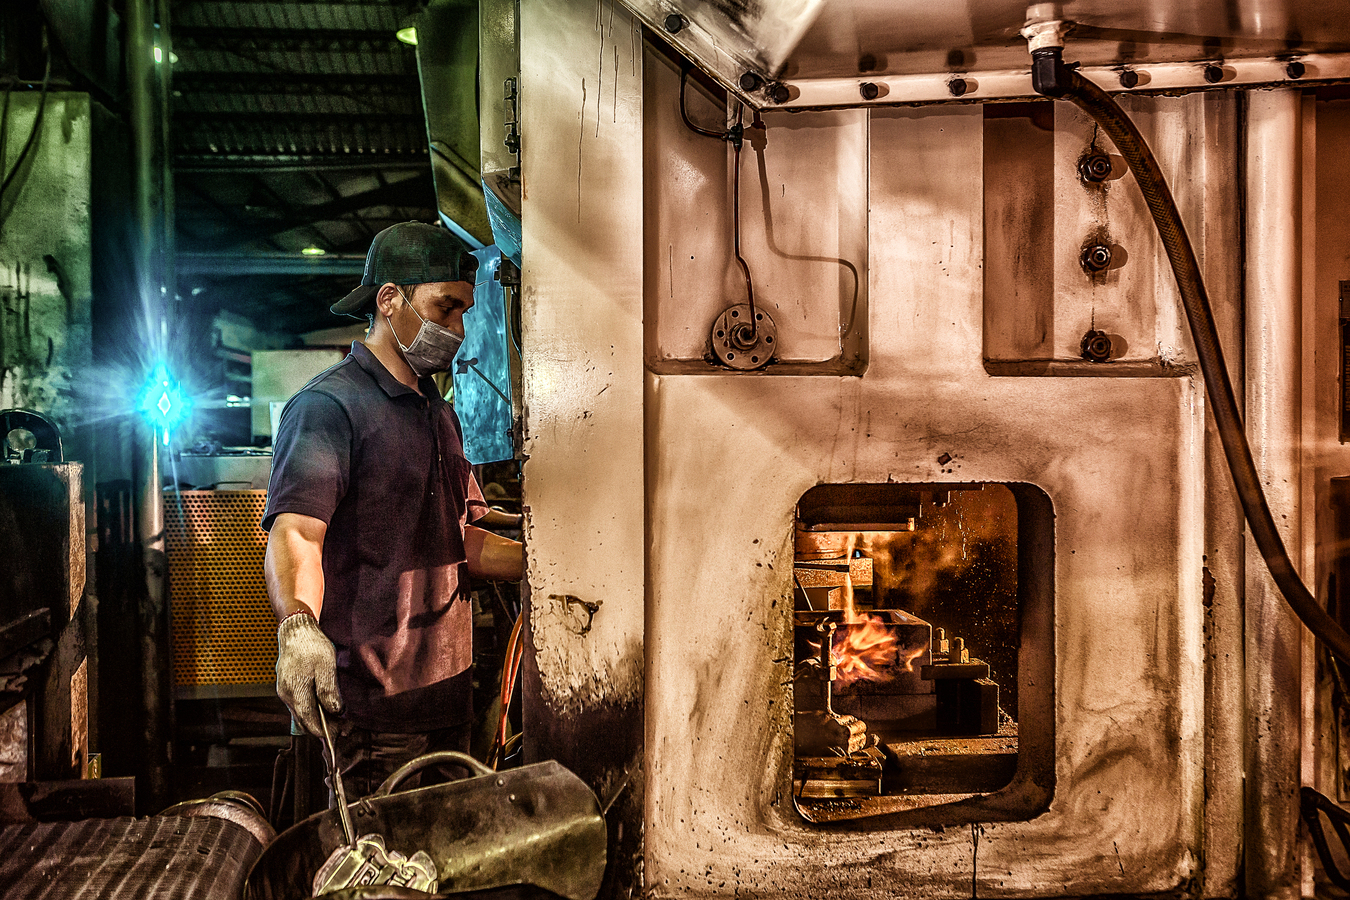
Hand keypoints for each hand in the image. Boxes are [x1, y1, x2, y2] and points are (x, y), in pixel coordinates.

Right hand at [275, 612, 340, 736]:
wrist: (296, 629)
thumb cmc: (311, 645)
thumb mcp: (326, 666)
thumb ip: (329, 690)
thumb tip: (335, 711)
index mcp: (295, 692)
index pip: (309, 721)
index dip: (325, 731)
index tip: (340, 734)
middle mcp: (286, 695)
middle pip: (304, 720)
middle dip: (323, 727)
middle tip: (343, 729)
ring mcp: (285, 690)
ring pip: (301, 713)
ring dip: (318, 718)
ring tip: (338, 718)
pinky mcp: (287, 685)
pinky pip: (299, 703)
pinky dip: (312, 709)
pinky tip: (325, 705)